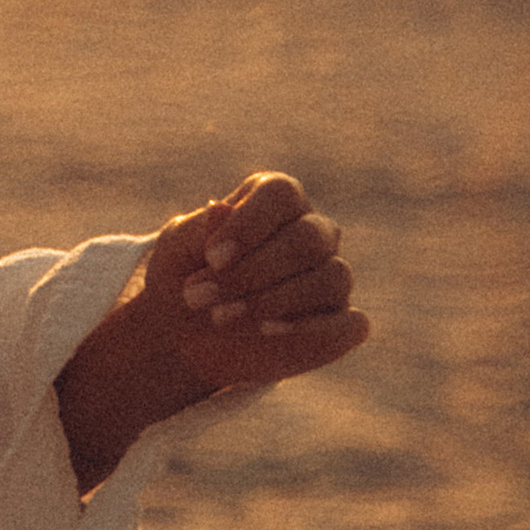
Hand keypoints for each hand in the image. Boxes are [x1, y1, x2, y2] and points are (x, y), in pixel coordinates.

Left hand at [56, 170, 367, 485]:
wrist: (185, 335)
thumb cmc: (184, 277)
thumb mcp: (177, 250)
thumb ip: (200, 229)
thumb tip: (219, 208)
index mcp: (275, 199)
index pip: (281, 194)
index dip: (248, 224)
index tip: (211, 258)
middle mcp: (313, 231)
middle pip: (307, 239)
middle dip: (251, 273)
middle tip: (199, 298)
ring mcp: (332, 276)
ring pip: (332, 277)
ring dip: (272, 301)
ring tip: (221, 317)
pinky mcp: (341, 323)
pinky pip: (352, 323)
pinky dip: (314, 329)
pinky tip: (268, 331)